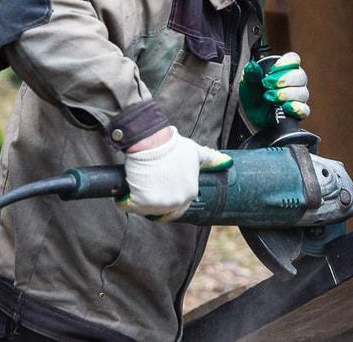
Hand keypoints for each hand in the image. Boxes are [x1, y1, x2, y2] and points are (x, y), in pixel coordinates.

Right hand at [116, 127, 231, 220]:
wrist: (152, 142)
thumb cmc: (172, 146)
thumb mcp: (196, 153)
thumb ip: (211, 160)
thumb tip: (229, 162)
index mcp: (190, 194)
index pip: (176, 207)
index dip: (164, 197)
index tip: (155, 188)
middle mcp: (176, 203)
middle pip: (159, 210)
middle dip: (150, 200)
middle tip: (144, 184)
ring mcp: (159, 205)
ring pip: (143, 210)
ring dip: (136, 201)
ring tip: (136, 183)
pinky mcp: (141, 203)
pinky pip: (127, 207)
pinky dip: (123, 200)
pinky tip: (125, 189)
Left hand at [239, 51, 310, 129]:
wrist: (251, 114)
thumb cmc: (253, 93)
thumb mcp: (248, 83)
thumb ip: (251, 74)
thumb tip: (252, 66)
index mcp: (285, 68)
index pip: (293, 59)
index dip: (285, 62)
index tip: (272, 70)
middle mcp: (295, 82)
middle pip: (300, 76)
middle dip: (284, 79)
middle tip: (267, 84)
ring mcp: (298, 97)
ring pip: (302, 93)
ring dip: (286, 94)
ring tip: (269, 98)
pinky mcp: (297, 113)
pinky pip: (304, 110)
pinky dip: (296, 108)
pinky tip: (285, 107)